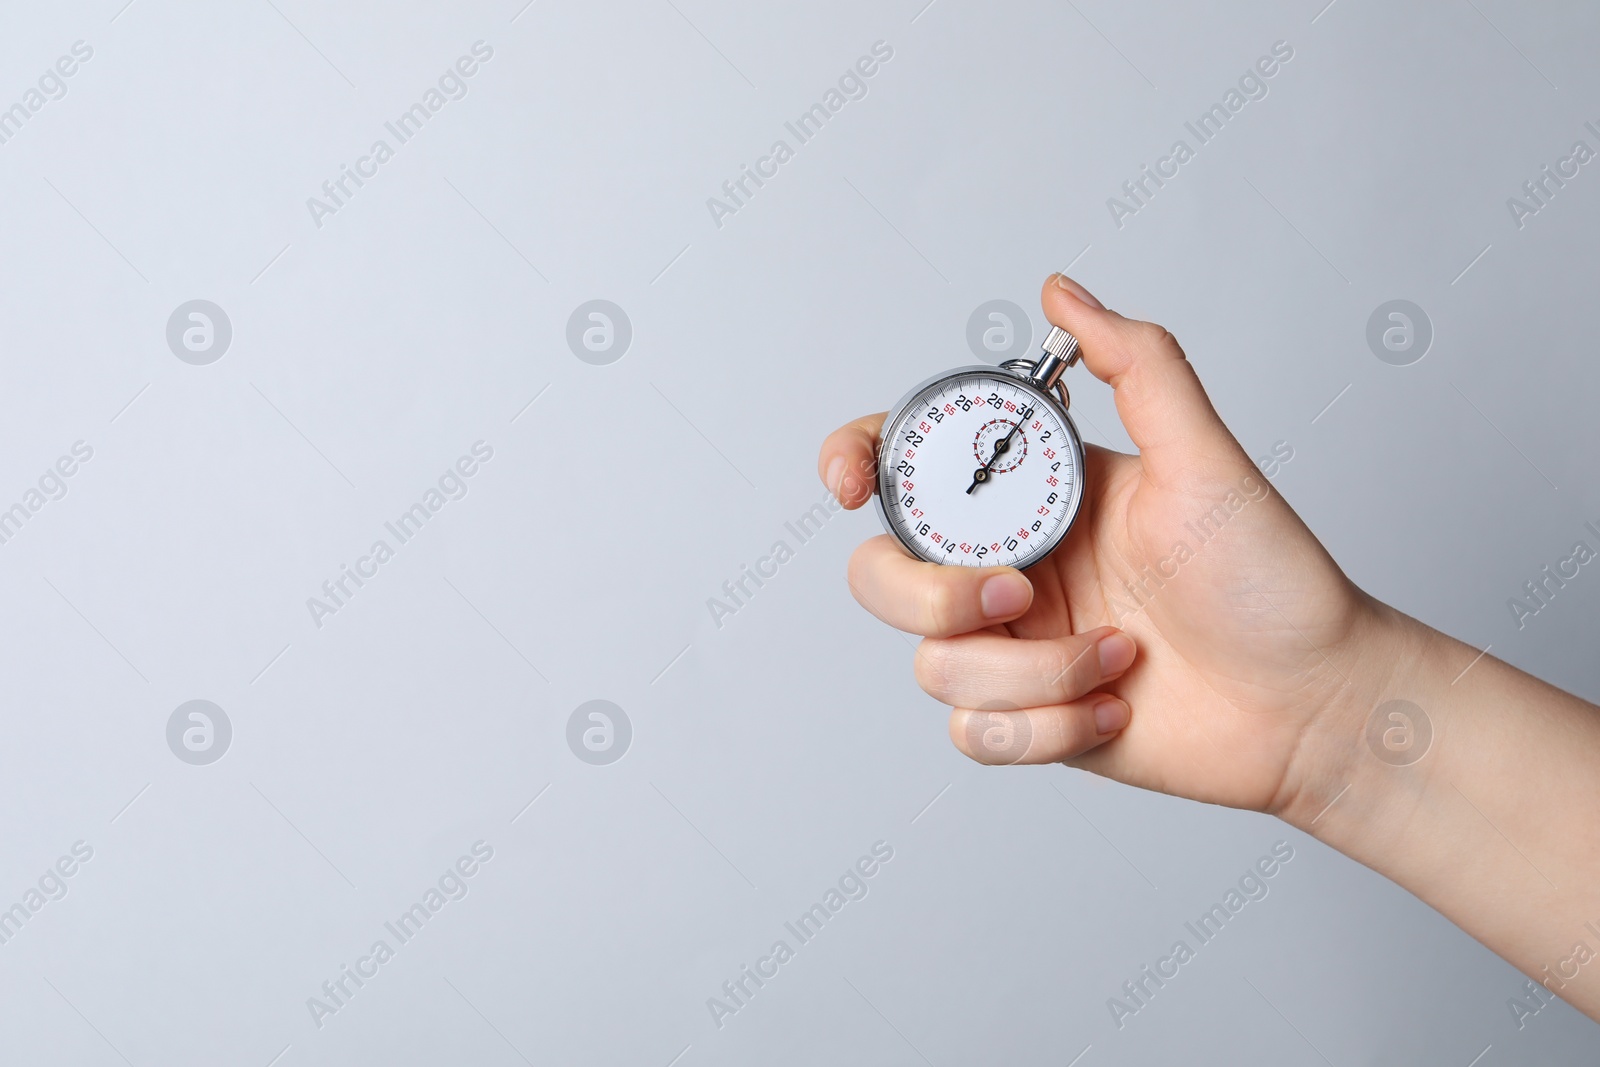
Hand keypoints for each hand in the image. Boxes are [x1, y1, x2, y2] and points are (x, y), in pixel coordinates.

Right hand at [818, 275, 1392, 813]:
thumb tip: (1063, 292)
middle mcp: (1009, 569)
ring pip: (934, 666)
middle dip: (940, 597)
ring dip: (1036, 672)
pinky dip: (1046, 727)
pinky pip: (974, 733)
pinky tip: (1113, 707)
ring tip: (1119, 658)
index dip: (854, 463)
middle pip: (884, 577)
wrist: (1313, 703)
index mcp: (1033, 499)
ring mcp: (1013, 650)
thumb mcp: (1205, 459)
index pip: (907, 468)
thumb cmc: (1272, 580)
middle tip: (1025, 595)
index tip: (852, 484)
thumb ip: (1136, 366)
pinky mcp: (1029, 722)